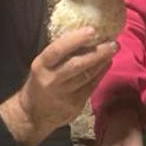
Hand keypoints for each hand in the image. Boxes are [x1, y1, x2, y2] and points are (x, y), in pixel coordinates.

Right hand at [0, 27, 115, 145]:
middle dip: (97, 52)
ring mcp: (63, 94)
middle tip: (113, 42)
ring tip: (113, 49)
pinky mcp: (74, 106)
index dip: (75, 39)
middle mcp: (51, 80)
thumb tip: (84, 35)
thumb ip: (59, 54)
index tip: (92, 30)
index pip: (57, 50)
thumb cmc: (41, 82)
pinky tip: (107, 64)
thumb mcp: (43, 66)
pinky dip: (101, 74)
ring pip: (87, 75)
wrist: (32, 115)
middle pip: (77, 64)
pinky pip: (91, 87)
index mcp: (41, 65)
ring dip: (102, 61)